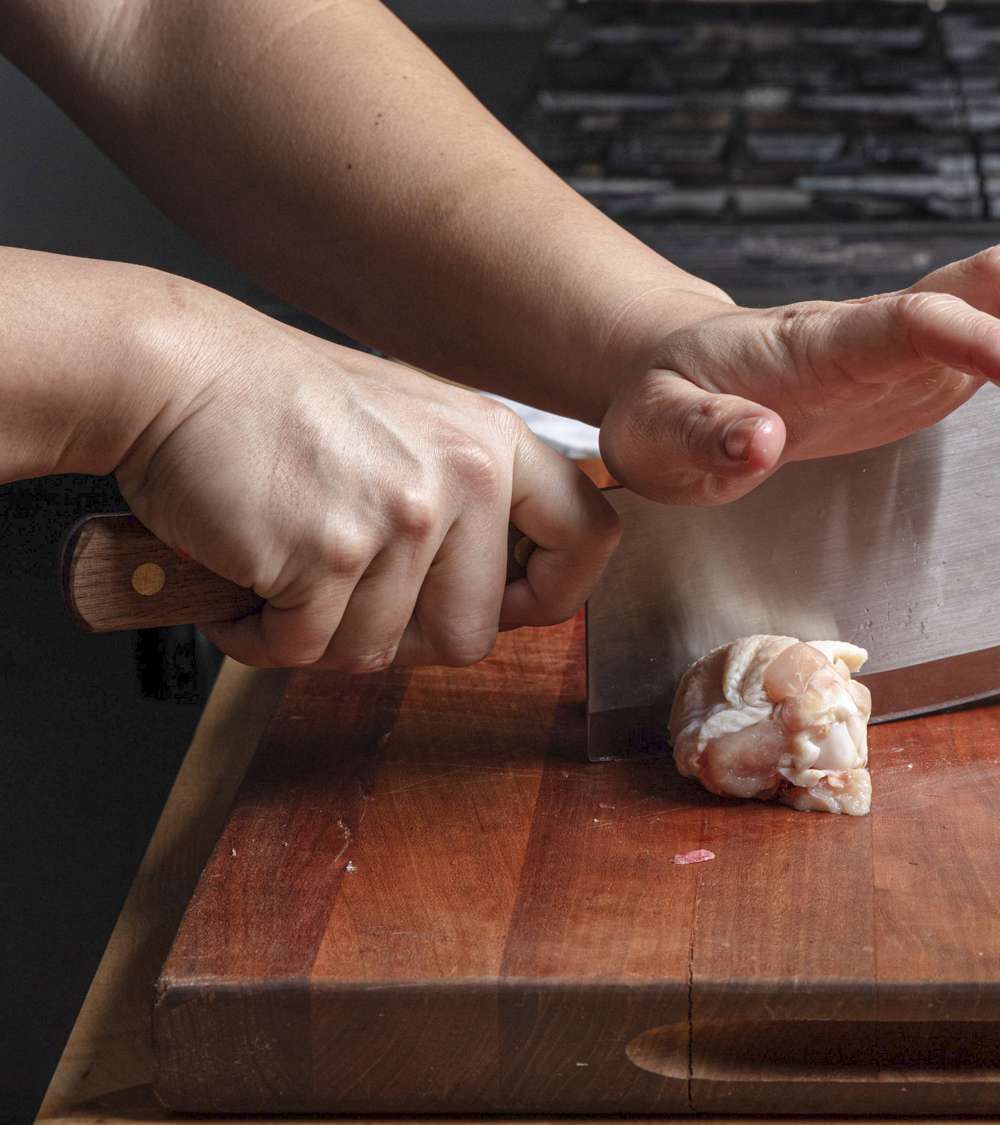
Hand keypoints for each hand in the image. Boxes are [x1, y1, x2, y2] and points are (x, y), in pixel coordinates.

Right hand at [117, 292, 618, 670]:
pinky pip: (306, 650)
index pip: (590, 538)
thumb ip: (467, 497)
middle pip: (470, 636)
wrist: (172, 371)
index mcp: (494, 443)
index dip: (551, 594)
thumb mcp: (411, 425)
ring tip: (283, 570)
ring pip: (378, 652)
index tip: (505, 605)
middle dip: (397, 637)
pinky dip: (262, 636)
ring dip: (318, 636)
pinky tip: (245, 580)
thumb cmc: (278, 406)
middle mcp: (464, 476)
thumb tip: (510, 588)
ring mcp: (401, 516)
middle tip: (340, 594)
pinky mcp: (330, 554)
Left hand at [601, 241, 999, 503]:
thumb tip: (762, 442)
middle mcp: (874, 329)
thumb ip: (705, 438)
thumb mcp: (657, 435)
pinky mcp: (918, 371)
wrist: (674, 380)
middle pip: (985, 281)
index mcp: (818, 344)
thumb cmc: (663, 406)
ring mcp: (903, 346)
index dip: (985, 340)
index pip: (916, 321)